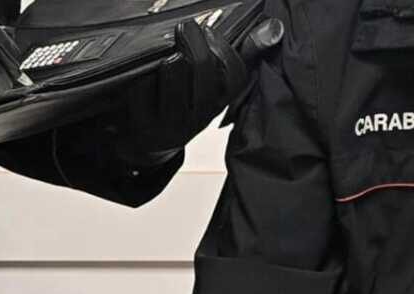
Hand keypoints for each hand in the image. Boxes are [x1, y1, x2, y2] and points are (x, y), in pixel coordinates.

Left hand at [87, 20, 278, 163]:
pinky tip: (145, 73)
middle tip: (185, 28)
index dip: (224, 50)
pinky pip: (142, 86)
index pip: (234, 76)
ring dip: (168, 56)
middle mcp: (198, 117)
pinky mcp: (144, 124)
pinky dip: (142, 74)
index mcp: (219, 106)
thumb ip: (242, 58)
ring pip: (172, 72)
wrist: (151, 145)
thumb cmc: (184, 109)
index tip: (211, 32)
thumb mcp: (215, 89)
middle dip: (193, 41)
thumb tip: (271, 29)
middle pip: (202, 68)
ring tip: (167, 51)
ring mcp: (170, 123)